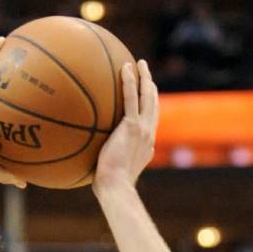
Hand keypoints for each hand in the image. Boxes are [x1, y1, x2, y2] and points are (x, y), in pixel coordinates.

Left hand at [92, 59, 157, 196]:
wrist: (115, 188)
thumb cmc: (110, 187)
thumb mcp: (114, 174)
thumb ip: (110, 163)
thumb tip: (99, 162)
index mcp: (146, 145)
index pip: (150, 121)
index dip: (150, 107)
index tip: (146, 96)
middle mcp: (148, 135)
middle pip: (153, 105)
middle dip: (151, 87)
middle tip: (146, 73)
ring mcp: (142, 129)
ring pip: (147, 97)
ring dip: (145, 77)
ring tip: (140, 63)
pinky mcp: (132, 127)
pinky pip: (131, 98)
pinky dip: (130, 81)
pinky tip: (126, 67)